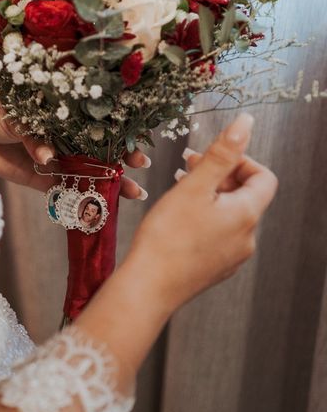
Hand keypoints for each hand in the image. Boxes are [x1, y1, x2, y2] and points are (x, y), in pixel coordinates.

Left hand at [0, 94, 150, 197]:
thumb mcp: (18, 116)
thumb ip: (34, 135)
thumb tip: (48, 157)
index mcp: (68, 120)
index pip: (101, 132)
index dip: (121, 144)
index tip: (137, 156)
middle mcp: (68, 142)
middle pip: (101, 157)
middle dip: (121, 171)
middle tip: (137, 185)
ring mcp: (57, 163)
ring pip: (88, 177)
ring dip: (107, 188)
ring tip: (129, 198)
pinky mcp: (42, 181)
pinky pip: (64, 193)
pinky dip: (78, 202)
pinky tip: (94, 211)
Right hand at [123, 113, 277, 312]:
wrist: (148, 287)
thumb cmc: (166, 237)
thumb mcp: (193, 187)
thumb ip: (221, 154)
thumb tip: (245, 123)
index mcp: (246, 214)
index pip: (263, 177)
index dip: (240, 160)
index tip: (210, 157)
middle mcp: (246, 238)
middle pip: (245, 196)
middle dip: (219, 177)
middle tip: (188, 168)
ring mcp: (231, 257)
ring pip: (229, 217)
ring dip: (209, 198)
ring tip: (179, 192)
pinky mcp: (214, 269)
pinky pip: (217, 237)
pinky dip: (203, 221)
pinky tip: (177, 221)